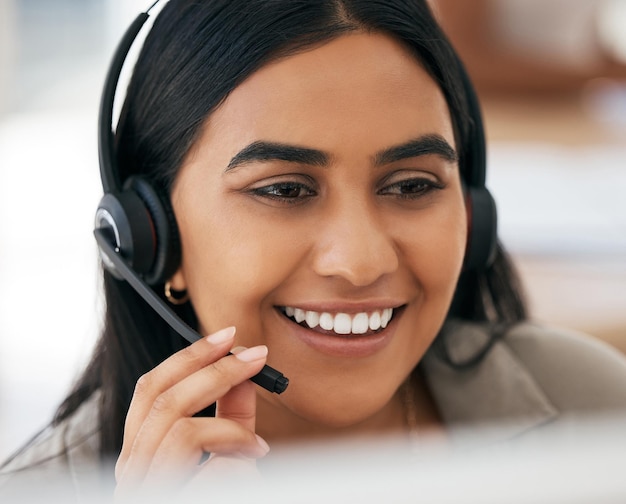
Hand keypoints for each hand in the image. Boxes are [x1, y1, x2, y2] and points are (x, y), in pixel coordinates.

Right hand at [114, 326, 270, 496]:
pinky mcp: (162, 500)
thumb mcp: (228, 460)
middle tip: (255, 354)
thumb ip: (232, 421)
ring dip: (226, 414)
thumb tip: (245, 374)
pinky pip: (198, 460)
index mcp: (142, 454)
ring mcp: (142, 489)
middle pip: (159, 397)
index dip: (188, 358)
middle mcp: (131, 472)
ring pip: (174, 422)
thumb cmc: (222, 496)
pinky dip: (231, 451)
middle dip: (212, 368)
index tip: (228, 337)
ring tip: (256, 432)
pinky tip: (251, 461)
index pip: (151, 390)